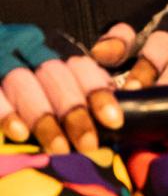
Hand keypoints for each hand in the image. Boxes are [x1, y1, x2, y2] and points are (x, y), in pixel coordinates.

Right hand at [0, 22, 122, 159]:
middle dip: (74, 112)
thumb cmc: (40, 75)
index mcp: (55, 47)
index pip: (80, 66)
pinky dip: (7, 114)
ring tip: (60, 148)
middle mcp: (28, 50)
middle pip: (55, 76)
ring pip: (24, 84)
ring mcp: (3, 63)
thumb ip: (101, 66)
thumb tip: (128, 95)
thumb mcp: (70, 67)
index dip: (97, 92)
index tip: (113, 121)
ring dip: (44, 119)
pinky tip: (20, 134)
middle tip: (88, 145)